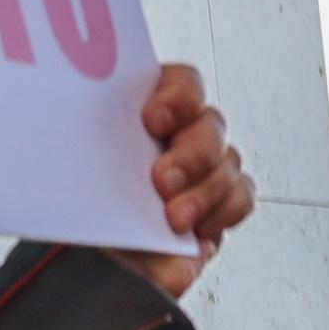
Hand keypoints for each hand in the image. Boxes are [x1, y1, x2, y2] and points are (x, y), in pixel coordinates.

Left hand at [114, 63, 252, 296]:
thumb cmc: (92, 202)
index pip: (181, 84)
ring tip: (176, 219)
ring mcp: (205, 167)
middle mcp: (184, 133)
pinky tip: (198, 232)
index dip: (177, 98)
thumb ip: (104, 192)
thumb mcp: (88, 188)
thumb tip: (119, 207)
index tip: (153, 121)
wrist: (99, 245)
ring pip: (228, 164)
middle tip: (164, 182)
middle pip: (210, 126)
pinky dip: (223, 213)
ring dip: (205, 192)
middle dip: (191, 156)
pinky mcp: (219, 202)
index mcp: (152, 111)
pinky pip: (240, 198)